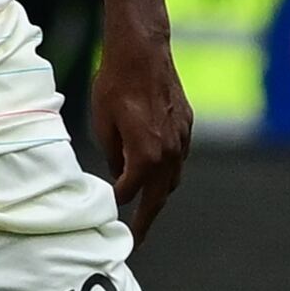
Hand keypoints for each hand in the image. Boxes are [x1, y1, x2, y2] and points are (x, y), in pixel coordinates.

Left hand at [93, 23, 193, 241]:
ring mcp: (182, 139)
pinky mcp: (187, 125)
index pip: (130, 193)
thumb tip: (120, 173)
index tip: (107, 214)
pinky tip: (156, 170)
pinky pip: (178, 158)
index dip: (115, 203)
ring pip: (172, 179)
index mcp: (145, 156)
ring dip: (159, 195)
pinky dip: (167, 169)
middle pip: (158, 198)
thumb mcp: (102, 124)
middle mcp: (169, 153)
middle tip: (137, 239)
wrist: (142, 51)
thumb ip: (113, 156)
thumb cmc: (116, 85)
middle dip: (146, 220)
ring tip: (146, 207)